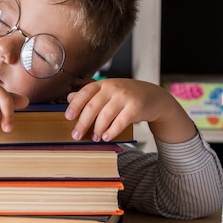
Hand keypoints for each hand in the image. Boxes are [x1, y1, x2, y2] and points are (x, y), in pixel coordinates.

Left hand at [65, 78, 196, 143]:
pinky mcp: (136, 107)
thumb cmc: (127, 95)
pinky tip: (107, 137)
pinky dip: (112, 131)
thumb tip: (69, 97)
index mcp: (104, 84)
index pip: (85, 92)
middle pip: (93, 106)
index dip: (75, 104)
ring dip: (97, 129)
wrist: (154, 97)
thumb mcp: (108, 91)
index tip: (68, 117)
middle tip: (76, 135)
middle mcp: (113, 88)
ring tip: (95, 138)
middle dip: (82, 123)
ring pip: (105, 116)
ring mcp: (125, 97)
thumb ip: (90, 95)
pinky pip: (120, 122)